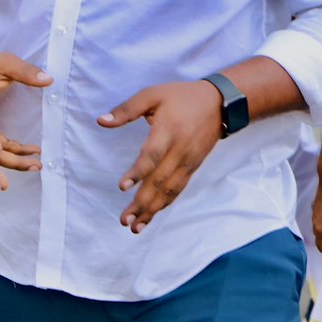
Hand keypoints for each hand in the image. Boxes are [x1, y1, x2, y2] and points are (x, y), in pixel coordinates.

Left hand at [99, 80, 222, 232]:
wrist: (220, 103)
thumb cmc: (181, 96)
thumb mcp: (152, 94)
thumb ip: (126, 109)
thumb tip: (100, 121)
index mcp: (168, 130)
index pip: (152, 155)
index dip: (138, 172)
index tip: (122, 187)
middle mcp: (180, 150)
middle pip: (159, 180)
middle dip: (141, 203)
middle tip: (124, 220)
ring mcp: (188, 162)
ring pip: (169, 190)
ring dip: (152, 210)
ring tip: (135, 226)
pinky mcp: (192, 167)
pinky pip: (178, 189)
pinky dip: (165, 204)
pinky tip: (152, 215)